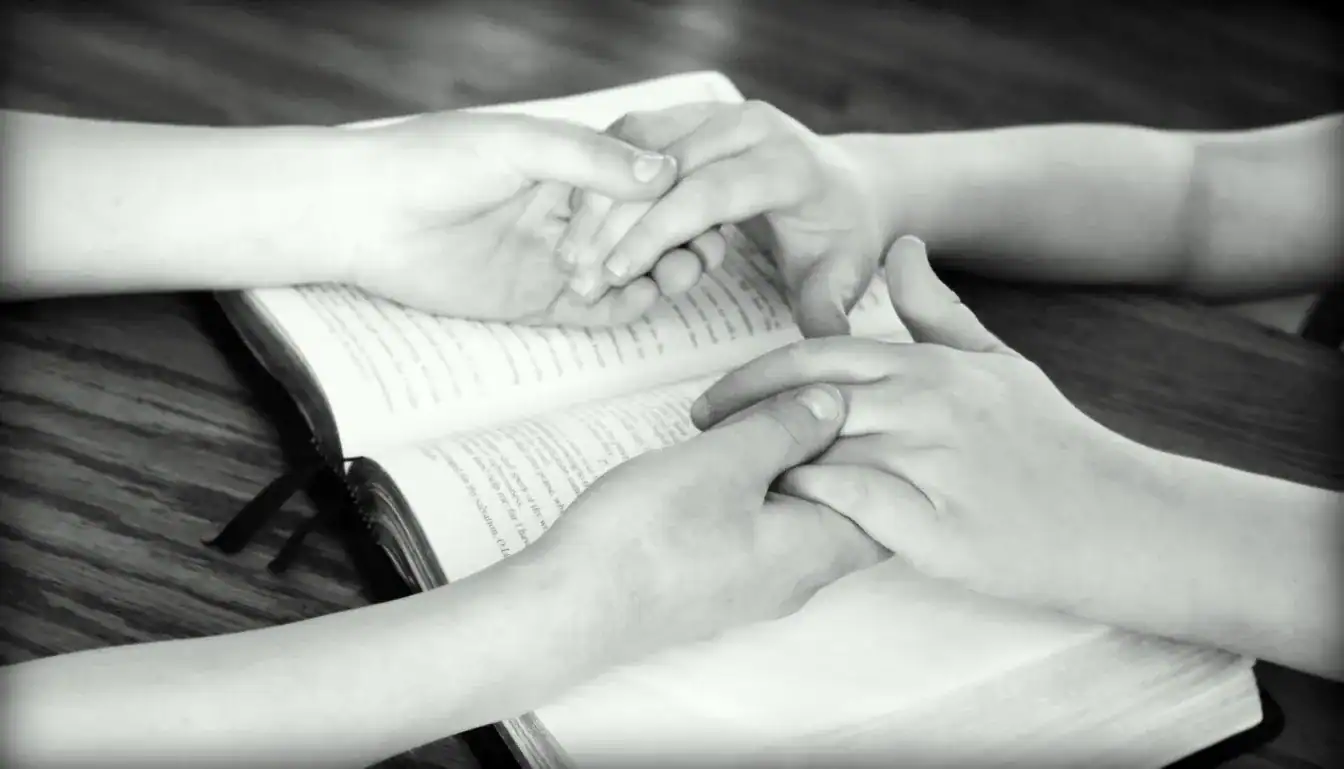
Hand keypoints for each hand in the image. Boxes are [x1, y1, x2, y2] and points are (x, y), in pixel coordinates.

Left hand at [337, 111, 678, 324]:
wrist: (364, 215)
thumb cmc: (432, 161)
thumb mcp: (520, 145)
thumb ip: (591, 160)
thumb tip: (664, 172)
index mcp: (569, 165)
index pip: (642, 183)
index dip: (677, 197)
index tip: (704, 205)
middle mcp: (569, 212)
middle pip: (645, 231)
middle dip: (678, 240)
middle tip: (702, 249)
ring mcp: (555, 258)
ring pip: (628, 272)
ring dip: (660, 273)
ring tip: (680, 273)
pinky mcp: (535, 300)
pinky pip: (594, 311)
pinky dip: (626, 307)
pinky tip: (644, 297)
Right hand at [532, 383, 888, 652]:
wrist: (571, 605)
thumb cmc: (650, 535)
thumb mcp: (726, 460)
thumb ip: (788, 428)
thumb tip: (835, 405)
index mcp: (814, 551)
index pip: (887, 506)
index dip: (880, 450)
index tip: (854, 402)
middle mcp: (795, 580)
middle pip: (843, 510)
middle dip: (832, 454)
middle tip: (803, 402)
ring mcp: (752, 587)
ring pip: (797, 520)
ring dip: (786, 470)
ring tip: (757, 422)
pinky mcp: (714, 584)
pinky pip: (759, 533)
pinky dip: (756, 492)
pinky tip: (722, 460)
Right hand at [555, 101, 885, 335]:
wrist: (844, 185)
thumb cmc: (840, 236)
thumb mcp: (843, 274)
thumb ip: (829, 307)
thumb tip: (825, 340)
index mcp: (787, 163)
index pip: (707, 194)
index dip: (655, 233)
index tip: (615, 274)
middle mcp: (749, 126)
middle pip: (661, 168)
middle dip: (612, 222)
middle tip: (575, 274)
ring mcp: (716, 113)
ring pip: (636, 145)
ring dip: (596, 199)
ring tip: (569, 256)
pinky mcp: (690, 115)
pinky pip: (631, 139)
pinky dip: (600, 179)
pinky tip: (578, 226)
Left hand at [689, 236, 1159, 610]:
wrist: (1119, 519)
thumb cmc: (1049, 442)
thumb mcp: (996, 362)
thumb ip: (937, 309)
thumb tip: (901, 246)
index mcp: (929, 365)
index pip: (815, 359)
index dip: (751, 378)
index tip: (710, 401)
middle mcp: (926, 404)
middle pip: (803, 401)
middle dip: (737, 418)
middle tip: (695, 439)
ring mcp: (933, 463)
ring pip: (820, 451)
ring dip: (763, 466)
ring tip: (719, 486)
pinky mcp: (939, 525)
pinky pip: (852, 508)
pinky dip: (810, 508)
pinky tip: (779, 521)